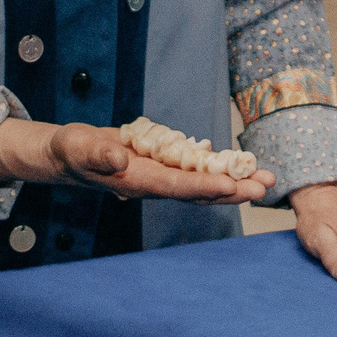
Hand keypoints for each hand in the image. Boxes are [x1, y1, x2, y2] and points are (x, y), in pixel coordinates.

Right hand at [0, 119, 270, 204]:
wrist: (70, 155)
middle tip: (266, 187)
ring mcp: (161, 177)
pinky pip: (196, 170)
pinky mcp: (164, 166)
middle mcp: (154, 183)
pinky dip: (220, 168)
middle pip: (199, 190)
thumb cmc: (71, 150)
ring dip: (234, 182)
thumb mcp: (78, 146)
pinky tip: (242, 167)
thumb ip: (98, 154)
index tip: (232, 186)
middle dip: (232, 189)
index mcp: (136, 181)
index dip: (204, 186)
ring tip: (266, 179)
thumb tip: (120, 159)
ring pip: (203, 182)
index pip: (176, 186)